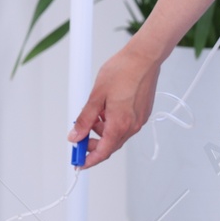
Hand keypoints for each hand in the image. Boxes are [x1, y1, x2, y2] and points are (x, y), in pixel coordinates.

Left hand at [66, 41, 164, 168]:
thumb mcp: (96, 96)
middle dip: (93, 144)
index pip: (102, 152)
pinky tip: (105, 110)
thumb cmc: (123, 71)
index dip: (88, 160)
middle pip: (110, 145)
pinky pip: (125, 125)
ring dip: (102, 131)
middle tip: (79, 136)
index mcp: (120, 124)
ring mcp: (139, 120)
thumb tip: (75, 136)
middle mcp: (132, 126)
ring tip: (93, 114)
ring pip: (117, 135)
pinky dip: (112, 123)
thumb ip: (84, 119)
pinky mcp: (142, 113)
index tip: (78, 162)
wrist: (144, 58)